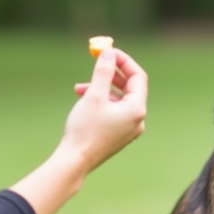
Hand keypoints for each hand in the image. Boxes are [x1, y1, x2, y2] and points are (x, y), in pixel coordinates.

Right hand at [63, 48, 147, 171]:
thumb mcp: (94, 96)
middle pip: (129, 88)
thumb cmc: (85, 130)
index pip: (138, 77)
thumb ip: (103, 72)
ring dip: (101, 88)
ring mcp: (128, 129)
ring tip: (80, 88)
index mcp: (137, 110)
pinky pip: (113, 111)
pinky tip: (83, 100)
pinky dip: (101, 102)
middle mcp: (137, 120)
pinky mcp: (118, 135)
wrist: (75, 162)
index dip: (124, 61)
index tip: (109, 51)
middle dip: (111, 74)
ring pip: (118, 99)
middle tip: (97, 63)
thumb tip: (109, 53)